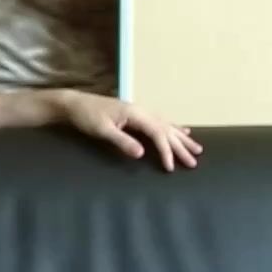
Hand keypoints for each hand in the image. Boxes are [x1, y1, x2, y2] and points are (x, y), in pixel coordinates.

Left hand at [59, 92, 201, 170]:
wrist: (75, 104)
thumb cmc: (86, 117)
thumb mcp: (102, 131)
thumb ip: (122, 141)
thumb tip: (141, 153)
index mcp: (135, 114)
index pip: (157, 133)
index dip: (166, 151)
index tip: (171, 167)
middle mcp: (141, 110)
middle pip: (166, 129)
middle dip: (181, 147)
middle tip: (194, 162)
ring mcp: (139, 111)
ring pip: (167, 125)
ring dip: (181, 137)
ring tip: (196, 148)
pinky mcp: (135, 114)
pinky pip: (160, 121)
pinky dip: (173, 127)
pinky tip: (182, 130)